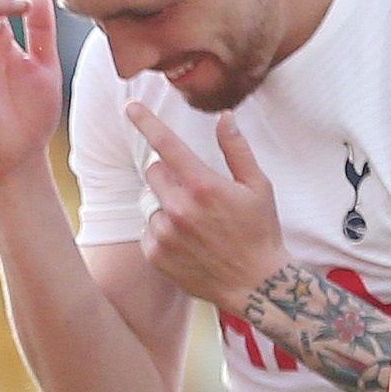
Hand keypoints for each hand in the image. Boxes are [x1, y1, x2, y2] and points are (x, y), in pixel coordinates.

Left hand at [124, 96, 285, 312]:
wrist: (255, 284)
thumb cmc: (260, 232)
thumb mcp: (258, 187)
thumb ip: (237, 150)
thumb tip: (224, 117)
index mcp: (203, 186)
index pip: (167, 145)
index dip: (146, 122)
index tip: (130, 106)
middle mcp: (179, 208)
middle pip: (154, 172)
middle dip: (169, 174)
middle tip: (196, 192)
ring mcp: (164, 233)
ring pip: (151, 202)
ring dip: (167, 205)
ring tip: (198, 224)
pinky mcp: (155, 254)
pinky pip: (148, 229)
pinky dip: (163, 230)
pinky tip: (189, 241)